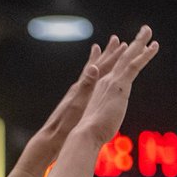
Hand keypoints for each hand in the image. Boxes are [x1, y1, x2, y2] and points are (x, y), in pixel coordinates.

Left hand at [26, 36, 125, 159]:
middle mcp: (80, 86)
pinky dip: (93, 76)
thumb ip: (86, 86)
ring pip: (92, 72)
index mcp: (82, 86)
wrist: (52, 136)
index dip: (113, 56)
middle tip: (116, 40)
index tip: (124, 44)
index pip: (101, 67)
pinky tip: (94, 76)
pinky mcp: (76, 101)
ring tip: (101, 50)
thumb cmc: (65, 123)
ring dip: (99, 61)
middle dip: (107, 53)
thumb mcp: (77, 104)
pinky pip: (89, 83)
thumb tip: (93, 67)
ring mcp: (77, 93)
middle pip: (96, 65)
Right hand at [76, 25, 158, 141]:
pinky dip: (145, 54)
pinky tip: (154, 46)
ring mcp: (112, 81)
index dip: (119, 57)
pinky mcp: (120, 85)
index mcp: (100, 88)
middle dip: (131, 43)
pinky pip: (135, 65)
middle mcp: (105, 80)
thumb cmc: (91, 132)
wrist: (85, 133)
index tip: (126, 47)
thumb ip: (103, 116)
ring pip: (128, 57)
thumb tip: (102, 124)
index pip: (112, 69)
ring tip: (147, 30)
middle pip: (120, 58)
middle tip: (141, 31)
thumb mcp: (99, 122)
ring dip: (139, 42)